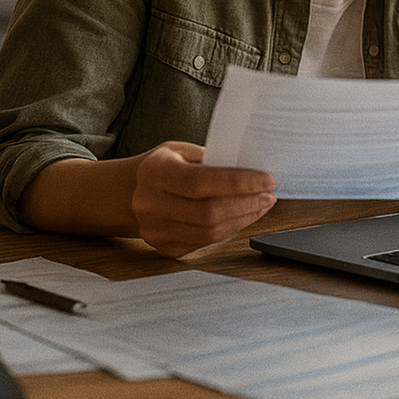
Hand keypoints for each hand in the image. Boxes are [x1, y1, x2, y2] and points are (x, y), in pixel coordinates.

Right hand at [130, 142, 275, 257]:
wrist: (129, 192)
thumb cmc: (162, 167)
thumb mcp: (180, 151)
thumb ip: (211, 159)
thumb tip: (253, 169)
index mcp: (153, 172)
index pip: (200, 182)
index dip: (238, 183)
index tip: (266, 179)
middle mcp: (149, 203)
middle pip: (208, 212)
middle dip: (246, 203)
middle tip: (268, 193)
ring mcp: (154, 230)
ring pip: (210, 233)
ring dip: (243, 219)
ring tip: (261, 205)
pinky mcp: (164, 248)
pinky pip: (206, 243)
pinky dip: (230, 230)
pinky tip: (243, 216)